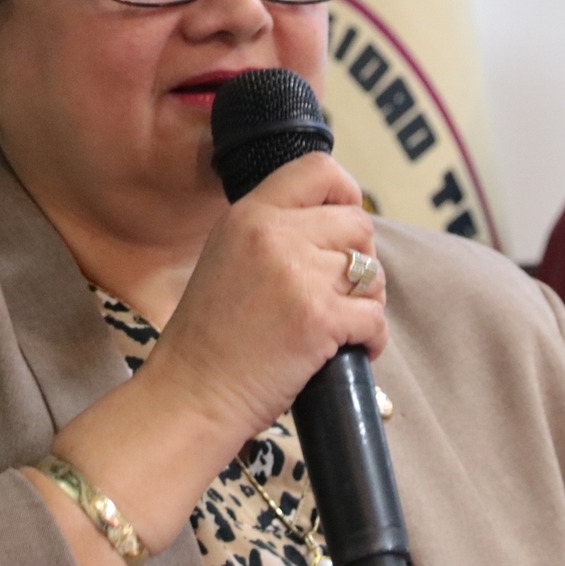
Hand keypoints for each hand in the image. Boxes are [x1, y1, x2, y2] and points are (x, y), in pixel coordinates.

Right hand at [147, 152, 387, 437]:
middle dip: (360, 261)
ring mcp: (299, 276)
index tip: (345, 227)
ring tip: (340, 326)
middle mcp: (275, 235)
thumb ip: (272, 233)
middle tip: (340, 294)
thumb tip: (334, 227)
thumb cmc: (208, 339)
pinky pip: (375, 318)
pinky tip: (350, 351)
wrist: (189, 395)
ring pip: (372, 273)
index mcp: (249, 215)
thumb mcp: (225, 257)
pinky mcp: (319, 319)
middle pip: (358, 224)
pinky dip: (372, 339)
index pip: (319, 169)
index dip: (346, 194)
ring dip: (367, 303)